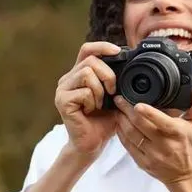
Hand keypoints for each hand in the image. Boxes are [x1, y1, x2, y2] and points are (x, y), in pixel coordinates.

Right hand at [55, 42, 122, 158]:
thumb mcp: (115, 96)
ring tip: (100, 104)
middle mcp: (68, 79)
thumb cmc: (104, 121)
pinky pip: (84, 91)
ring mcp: (62, 89)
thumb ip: (117, 79)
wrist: (93, 144)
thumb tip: (129, 62)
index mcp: (79, 74)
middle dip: (108, 74)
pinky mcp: (62, 101)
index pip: (87, 49)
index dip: (102, 46)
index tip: (118, 51)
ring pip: (86, 73)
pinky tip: (91, 111)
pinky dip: (93, 101)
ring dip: (100, 90)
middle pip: (90, 60)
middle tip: (113, 91)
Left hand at [113, 82, 191, 184]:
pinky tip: (119, 124)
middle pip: (140, 125)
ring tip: (117, 110)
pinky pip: (128, 146)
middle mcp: (163, 144)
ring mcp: (152, 154)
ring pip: (131, 135)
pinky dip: (121, 134)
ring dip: (121, 121)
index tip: (136, 104)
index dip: (147, 112)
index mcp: (176, 132)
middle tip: (119, 100)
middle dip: (126, 110)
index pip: (159, 121)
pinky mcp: (142, 162)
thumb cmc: (189, 146)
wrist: (185, 173)